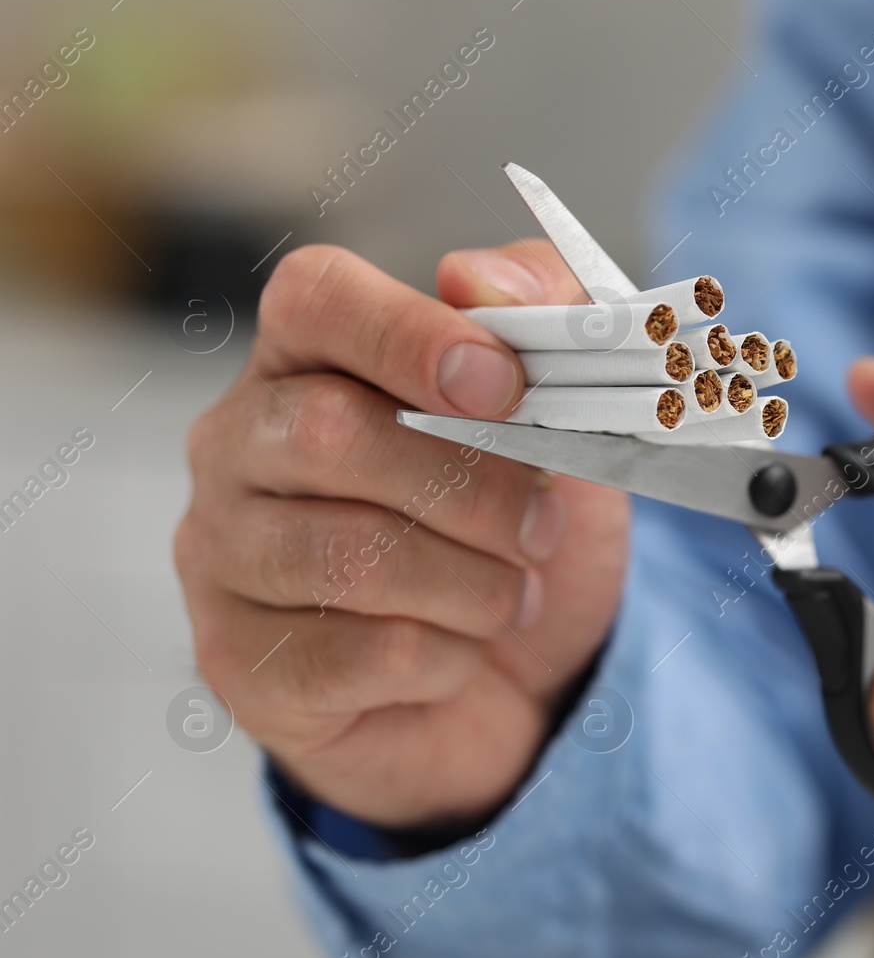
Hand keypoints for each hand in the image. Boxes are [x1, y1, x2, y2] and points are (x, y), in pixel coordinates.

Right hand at [175, 242, 628, 827]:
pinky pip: (363, 654)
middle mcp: (239, 443)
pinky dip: (447, 657)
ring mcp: (222, 554)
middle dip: (475, 488)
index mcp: (309, 357)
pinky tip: (457, 652)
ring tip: (511, 595)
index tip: (504, 386)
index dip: (412, 333)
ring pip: (352, 555)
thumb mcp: (567, 416)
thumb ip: (544, 316)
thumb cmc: (514, 530)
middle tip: (541, 527)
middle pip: (330, 432)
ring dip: (474, 583)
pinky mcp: (240, 660)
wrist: (517, 681)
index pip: (316, 298)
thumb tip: (478, 277)